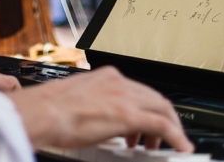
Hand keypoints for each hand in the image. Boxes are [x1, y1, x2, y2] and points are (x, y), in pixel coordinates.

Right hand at [8, 66, 192, 152]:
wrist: (43, 111)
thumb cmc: (50, 110)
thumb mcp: (78, 100)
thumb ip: (95, 104)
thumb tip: (100, 120)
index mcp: (106, 76)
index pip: (137, 90)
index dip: (147, 107)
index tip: (146, 121)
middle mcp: (118, 82)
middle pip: (155, 97)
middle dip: (163, 117)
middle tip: (159, 136)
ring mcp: (125, 97)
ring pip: (162, 108)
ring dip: (168, 127)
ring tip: (161, 145)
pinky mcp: (128, 115)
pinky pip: (162, 125)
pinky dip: (176, 136)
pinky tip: (180, 146)